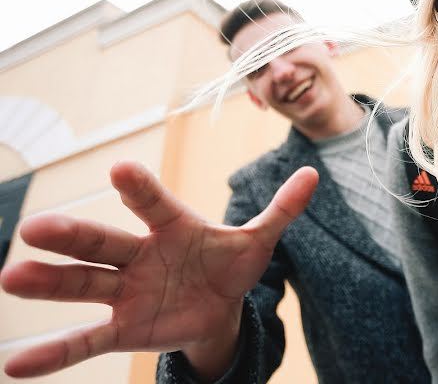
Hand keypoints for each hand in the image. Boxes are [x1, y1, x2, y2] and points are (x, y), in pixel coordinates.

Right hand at [0, 161, 317, 378]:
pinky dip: (53, 354)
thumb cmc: (230, 265)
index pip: (156, 204)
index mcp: (174, 227)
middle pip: (104, 242)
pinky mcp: (123, 330)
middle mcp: (141, 255)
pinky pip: (85, 342)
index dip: (142, 189)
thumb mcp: (258, 241)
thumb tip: (315, 175)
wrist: (218, 308)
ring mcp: (126, 292)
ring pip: (84, 286)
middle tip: (37, 226)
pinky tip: (14, 366)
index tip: (121, 167)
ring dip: (49, 284)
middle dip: (73, 235)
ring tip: (12, 277)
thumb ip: (281, 210)